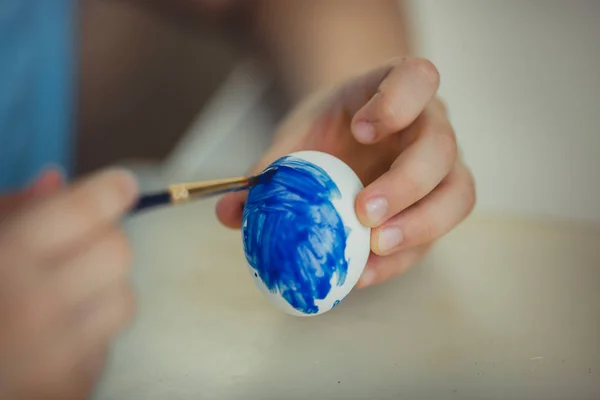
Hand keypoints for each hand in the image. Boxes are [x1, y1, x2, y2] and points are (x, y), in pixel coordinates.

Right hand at [0, 168, 137, 398]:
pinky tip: (49, 343)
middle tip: (79, 246)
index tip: (121, 185)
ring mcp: (58, 358)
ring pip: (125, 299)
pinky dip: (88, 336)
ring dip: (103, 292)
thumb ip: (9, 213)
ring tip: (58, 301)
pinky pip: (107, 344)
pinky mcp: (72, 390)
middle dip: (105, 240)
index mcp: (4, 264)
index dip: (108, 191)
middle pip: (119, 251)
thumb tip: (57, 181)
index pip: (81, 212)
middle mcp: (35, 310)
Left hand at [216, 57, 474, 287]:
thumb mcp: (297, 138)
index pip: (418, 77)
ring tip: (374, 249)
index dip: (398, 102)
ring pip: (457, 195)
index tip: (361, 130)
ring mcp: (442, 168)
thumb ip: (269, 170)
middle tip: (363, 212)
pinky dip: (400, 259)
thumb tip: (230, 213)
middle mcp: (430, 126)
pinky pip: (433, 236)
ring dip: (419, 226)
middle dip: (406, 183)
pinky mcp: (436, 208)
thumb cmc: (328, 131)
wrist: (349, 142)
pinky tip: (363, 274)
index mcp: (399, 89)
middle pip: (441, 148)